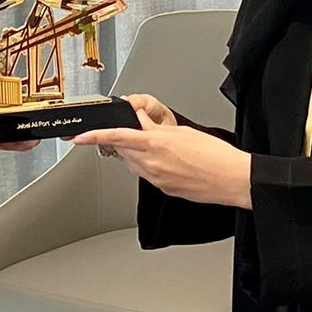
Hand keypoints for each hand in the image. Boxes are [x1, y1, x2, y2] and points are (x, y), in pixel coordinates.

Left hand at [72, 98, 252, 207]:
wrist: (232, 179)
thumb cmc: (215, 155)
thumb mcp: (183, 132)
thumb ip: (157, 128)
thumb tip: (142, 122)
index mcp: (155, 144)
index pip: (116, 137)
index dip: (94, 136)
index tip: (79, 137)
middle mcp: (152, 163)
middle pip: (123, 151)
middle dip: (122, 141)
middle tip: (133, 133)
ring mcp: (156, 179)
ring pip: (134, 164)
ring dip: (136, 154)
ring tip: (159, 147)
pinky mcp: (163, 189)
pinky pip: (147, 175)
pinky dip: (149, 165)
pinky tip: (167, 161)